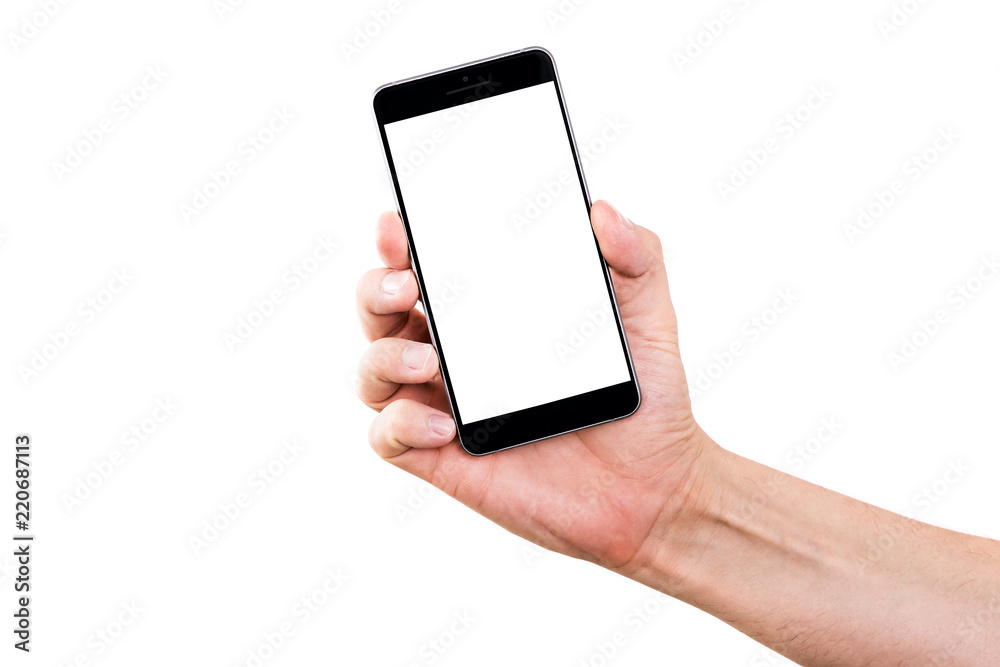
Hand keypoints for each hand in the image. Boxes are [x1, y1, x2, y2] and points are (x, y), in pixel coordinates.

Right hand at [355, 201, 711, 571]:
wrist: (655, 488)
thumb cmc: (643, 400)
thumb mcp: (648, 318)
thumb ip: (636, 257)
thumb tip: (602, 211)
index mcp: (488, 314)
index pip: (426, 267)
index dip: (399, 242)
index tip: (399, 224)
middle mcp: (456, 356)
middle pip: (380, 312)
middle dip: (375, 289)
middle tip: (408, 286)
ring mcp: (443, 406)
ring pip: (372, 371)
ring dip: (385, 357)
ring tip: (431, 362)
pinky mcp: (443, 459)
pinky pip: (388, 437)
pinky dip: (400, 424)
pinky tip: (444, 424)